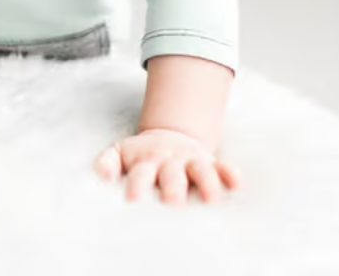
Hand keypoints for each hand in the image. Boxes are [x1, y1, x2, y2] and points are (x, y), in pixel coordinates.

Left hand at [93, 128, 240, 204]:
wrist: (168, 137)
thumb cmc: (140, 156)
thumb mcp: (120, 153)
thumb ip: (107, 162)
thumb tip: (102, 175)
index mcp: (144, 162)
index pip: (140, 174)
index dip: (137, 185)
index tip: (133, 198)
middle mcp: (168, 162)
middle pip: (171, 175)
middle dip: (172, 188)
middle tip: (172, 202)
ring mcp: (190, 161)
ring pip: (199, 170)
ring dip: (206, 182)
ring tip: (211, 199)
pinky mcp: (210, 164)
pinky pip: (223, 167)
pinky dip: (230, 173)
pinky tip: (236, 182)